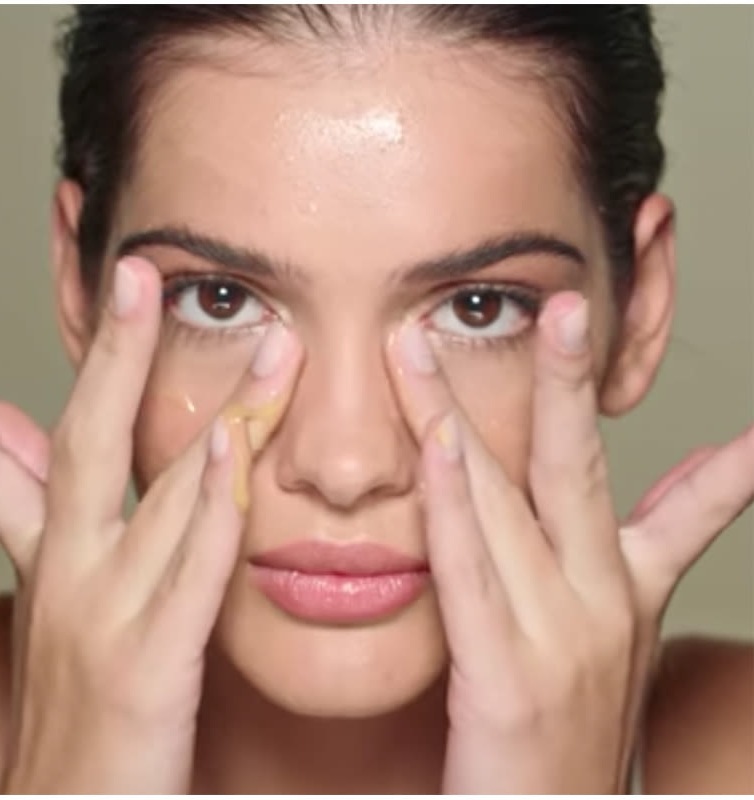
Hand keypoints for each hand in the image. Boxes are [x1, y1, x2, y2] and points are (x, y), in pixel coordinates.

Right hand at [0, 257, 302, 791]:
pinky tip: (234, 444)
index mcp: (52, 562)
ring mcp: (103, 617)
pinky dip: (211, 503)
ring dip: (210, 407)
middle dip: (110, 354)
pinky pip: (191, 569)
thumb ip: (37, 518)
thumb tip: (10, 432)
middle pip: (88, 441)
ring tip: (253, 339)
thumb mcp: (56, 607)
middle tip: (132, 271)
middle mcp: (69, 576)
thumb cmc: (81, 712)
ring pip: (160, 491)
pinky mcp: (148, 668)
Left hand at [387, 291, 753, 792]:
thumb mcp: (613, 648)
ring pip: (507, 499)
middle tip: (563, 303)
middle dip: (567, 382)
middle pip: (576, 468)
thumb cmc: (564, 743)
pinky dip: (453, 499)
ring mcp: (561, 640)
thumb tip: (688, 510)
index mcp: (626, 598)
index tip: (709, 396)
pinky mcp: (508, 680)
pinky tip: (436, 441)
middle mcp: (602, 606)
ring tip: (429, 343)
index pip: (686, 504)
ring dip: (463, 411)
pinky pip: (472, 567)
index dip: (713, 446)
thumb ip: (643, 564)